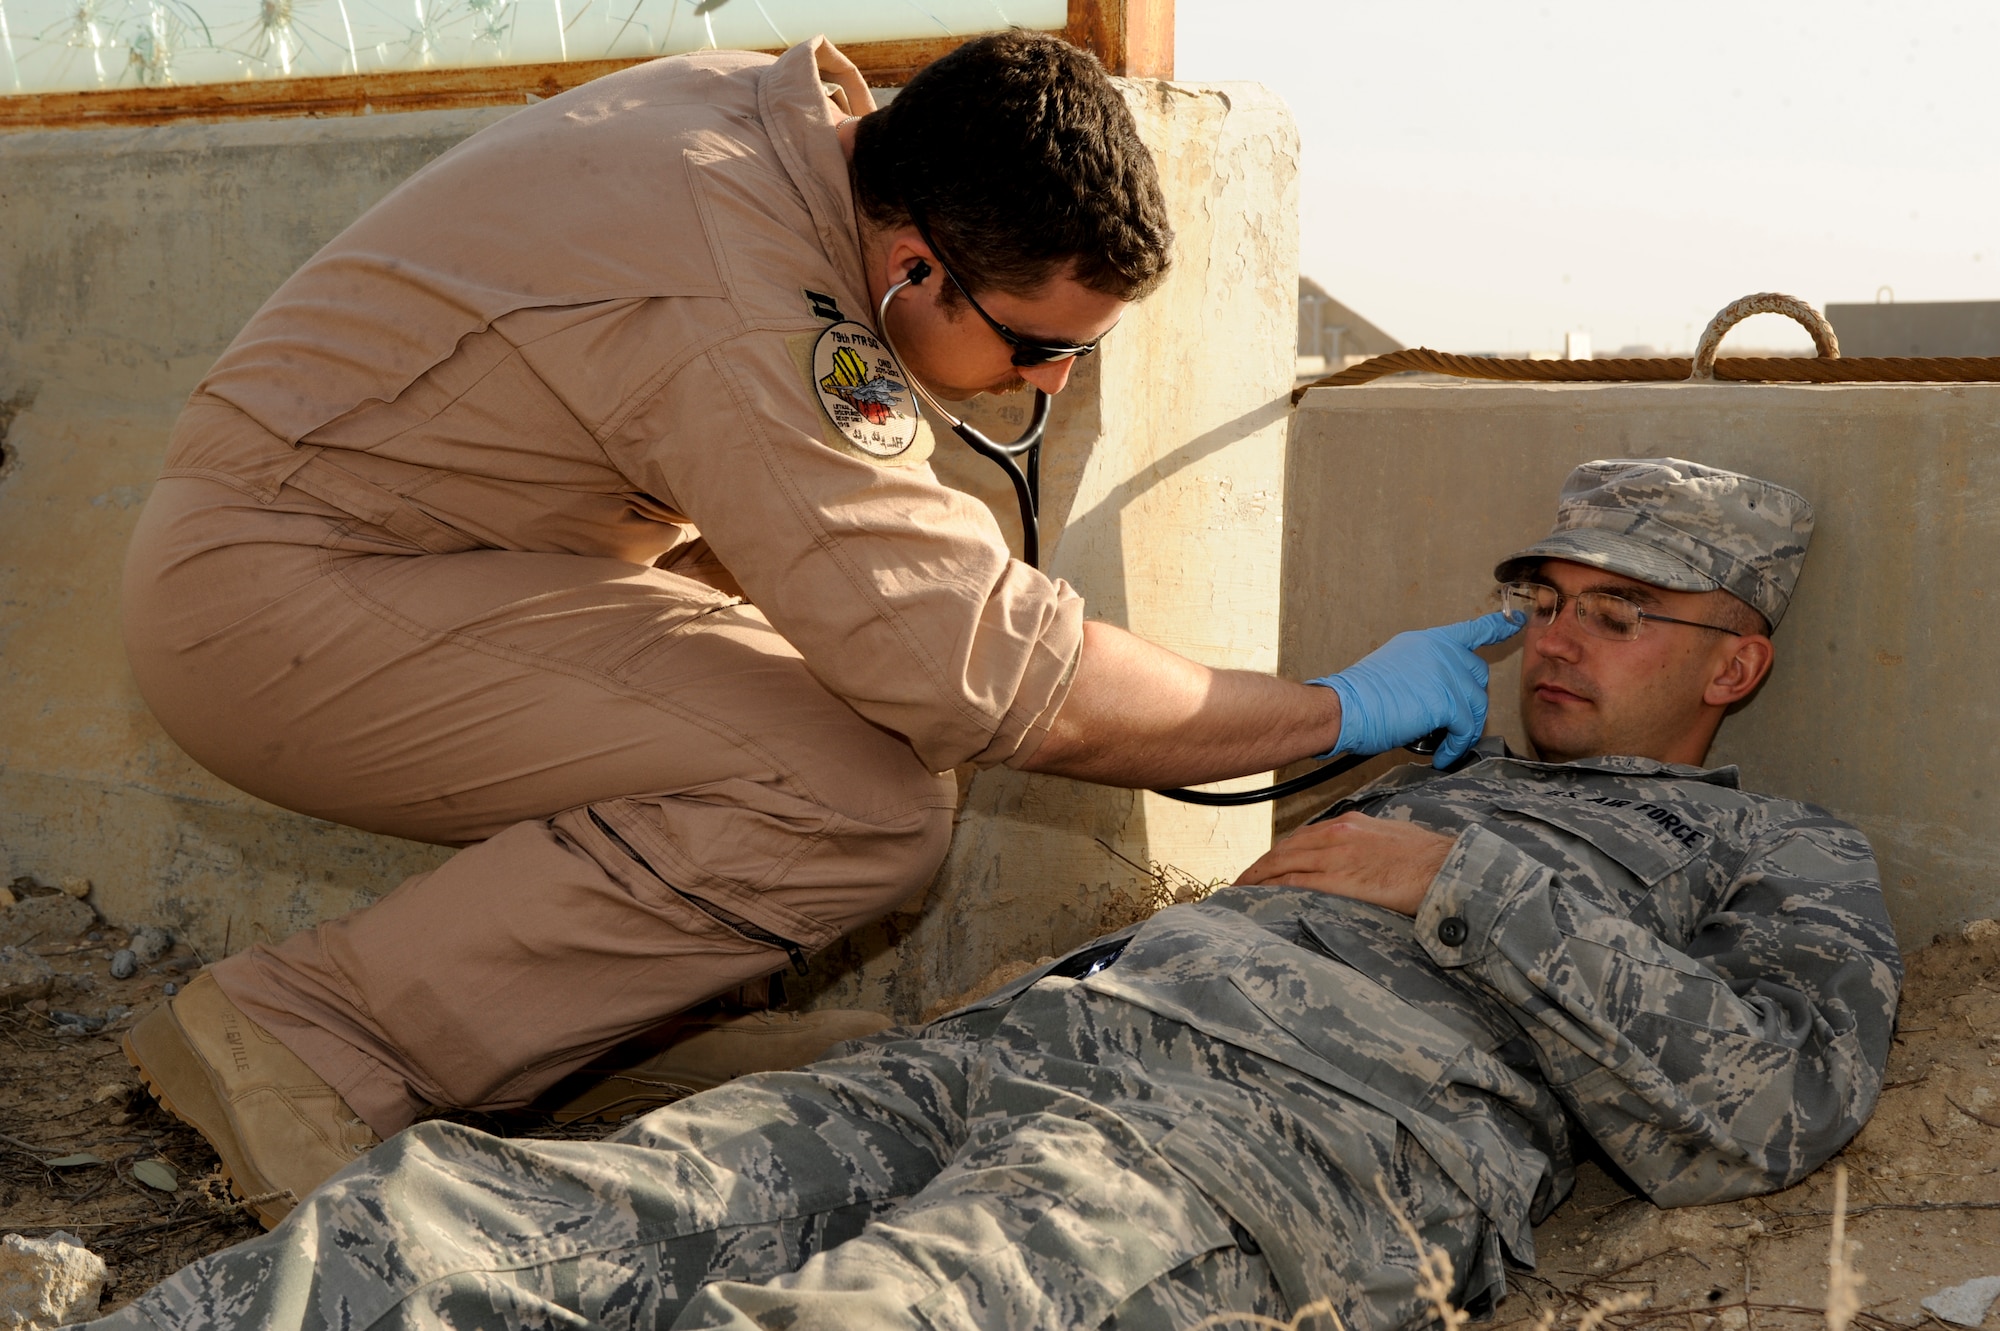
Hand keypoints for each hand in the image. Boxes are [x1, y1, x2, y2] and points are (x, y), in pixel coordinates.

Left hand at [1234, 813, 1454, 915]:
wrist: (1446, 868)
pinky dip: (1270, 887)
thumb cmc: (1426, 858)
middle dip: (1259, 865)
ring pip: (1281, 862)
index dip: (1279, 853)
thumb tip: (1354, 859)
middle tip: (1240, 881)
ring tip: (1239, 891)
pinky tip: (1256, 896)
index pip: (1301, 837)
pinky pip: (1294, 880)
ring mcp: (1335, 855)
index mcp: (1348, 824)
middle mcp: (1336, 834)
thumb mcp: (1390, 838)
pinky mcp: (1339, 878)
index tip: (1265, 866)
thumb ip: (1364, 845)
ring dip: (1255, 877)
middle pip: (1284, 848)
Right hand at [1309, 610, 1521, 766]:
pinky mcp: (1446, 700)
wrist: (1344, 707)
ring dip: (1464, 730)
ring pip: (1476, 706)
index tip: (1516, 620)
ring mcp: (1446, 673)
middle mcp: (1442, 652)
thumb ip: (1424, 670)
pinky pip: (1465, 729)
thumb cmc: (1360, 696)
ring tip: (1445, 744)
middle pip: (1477, 677)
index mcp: (1428, 641)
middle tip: (1450, 724)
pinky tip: (1443, 755)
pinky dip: (1456, 746)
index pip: (1471, 630)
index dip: (1497, 626)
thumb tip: (1437, 692)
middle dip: (1469, 703)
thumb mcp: (1395, 666)